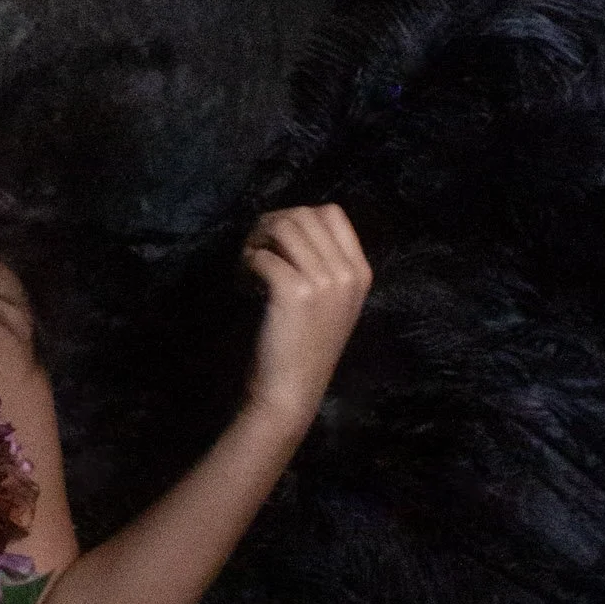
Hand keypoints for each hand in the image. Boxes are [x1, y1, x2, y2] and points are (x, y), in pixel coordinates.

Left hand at [240, 204, 371, 425]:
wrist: (292, 390)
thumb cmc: (305, 348)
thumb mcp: (331, 302)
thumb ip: (323, 264)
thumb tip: (288, 224)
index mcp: (361, 272)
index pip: (331, 213)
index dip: (296, 217)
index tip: (276, 241)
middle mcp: (347, 272)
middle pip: (302, 215)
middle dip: (269, 225)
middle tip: (252, 251)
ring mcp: (324, 281)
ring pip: (282, 228)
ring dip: (256, 240)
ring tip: (247, 264)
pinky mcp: (294, 292)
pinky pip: (262, 256)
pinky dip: (246, 263)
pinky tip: (243, 283)